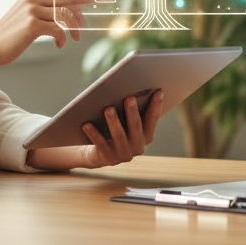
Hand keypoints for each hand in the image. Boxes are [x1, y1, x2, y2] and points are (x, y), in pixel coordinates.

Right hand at [0, 0, 97, 69]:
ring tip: (77, 37)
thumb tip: (74, 13)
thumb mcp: (28, 14)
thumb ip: (47, 8)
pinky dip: (63, 38)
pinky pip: (59, 30)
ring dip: (76, 28)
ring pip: (66, 14)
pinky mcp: (32, 25)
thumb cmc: (13, 33)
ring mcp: (32, 10)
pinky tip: (60, 44)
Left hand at [26, 90, 164, 171]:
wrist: (97, 152)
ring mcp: (122, 155)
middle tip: (129, 98)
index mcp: (146, 136)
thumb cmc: (114, 128)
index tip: (159, 91)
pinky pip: (100, 144)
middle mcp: (137, 147)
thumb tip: (133, 85)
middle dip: (133, 112)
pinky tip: (86, 124)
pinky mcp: (107, 158)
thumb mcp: (125, 120)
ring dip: (114, 122)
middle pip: (136, 127)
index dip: (157, 106)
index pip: (153, 120)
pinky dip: (94, 134)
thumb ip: (132, 108)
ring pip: (118, 136)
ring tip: (108, 108)